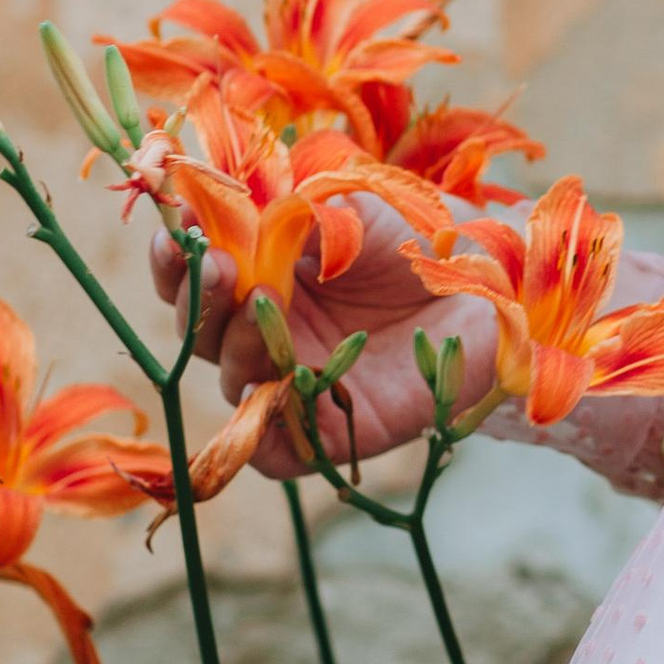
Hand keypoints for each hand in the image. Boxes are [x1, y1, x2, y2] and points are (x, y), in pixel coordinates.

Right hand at [150, 196, 497, 478]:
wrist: (488, 291)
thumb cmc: (418, 241)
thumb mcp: (353, 209)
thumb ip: (292, 213)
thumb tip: (236, 212)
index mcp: (260, 274)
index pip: (194, 273)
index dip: (175, 256)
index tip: (177, 233)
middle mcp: (266, 331)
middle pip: (197, 331)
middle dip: (196, 297)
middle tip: (218, 266)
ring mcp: (293, 382)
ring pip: (231, 380)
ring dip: (236, 342)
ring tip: (268, 302)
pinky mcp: (327, 433)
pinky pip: (274, 453)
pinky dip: (261, 436)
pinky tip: (269, 397)